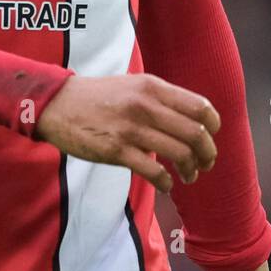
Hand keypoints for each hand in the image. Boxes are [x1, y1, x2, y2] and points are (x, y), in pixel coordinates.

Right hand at [33, 73, 218, 191]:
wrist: (57, 104)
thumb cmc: (97, 96)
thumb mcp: (132, 85)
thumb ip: (160, 98)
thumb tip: (191, 118)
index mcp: (152, 87)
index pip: (200, 107)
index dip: (213, 127)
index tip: (210, 138)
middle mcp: (145, 105)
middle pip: (195, 133)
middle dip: (207, 154)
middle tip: (205, 163)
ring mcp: (131, 129)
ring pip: (179, 154)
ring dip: (190, 170)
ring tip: (188, 176)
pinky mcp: (116, 151)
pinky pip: (153, 172)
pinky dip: (166, 183)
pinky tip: (165, 185)